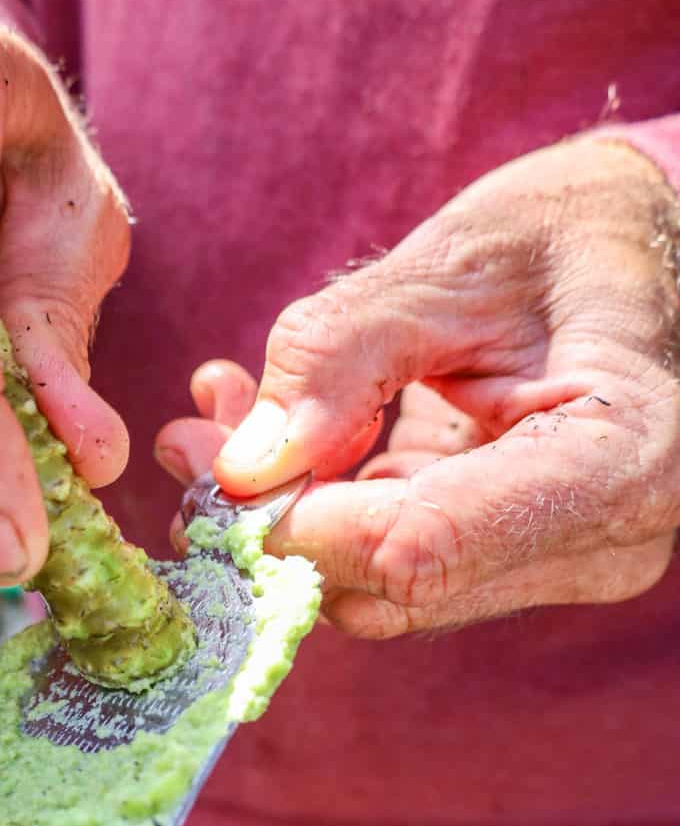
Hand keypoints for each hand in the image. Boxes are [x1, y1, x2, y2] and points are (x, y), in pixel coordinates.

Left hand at [205, 138, 679, 635]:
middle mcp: (597, 543)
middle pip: (390, 586)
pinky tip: (279, 436)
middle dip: (273, 520)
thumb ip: (344, 355)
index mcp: (616, 460)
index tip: (214, 463)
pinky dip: (322, 510)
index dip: (298, 521)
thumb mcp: (456, 261)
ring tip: (222, 415)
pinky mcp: (508, 561)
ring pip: (375, 589)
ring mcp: (554, 563)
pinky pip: (389, 564)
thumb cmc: (569, 236)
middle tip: (191, 434)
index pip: (420, 543)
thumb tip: (242, 467)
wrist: (634, 254)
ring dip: (285, 515)